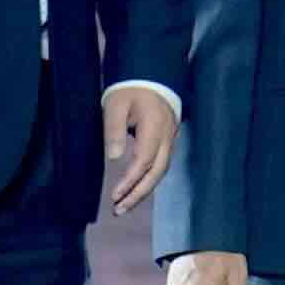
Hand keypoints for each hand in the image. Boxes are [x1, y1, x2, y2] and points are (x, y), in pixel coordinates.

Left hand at [104, 87, 178, 215]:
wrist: (151, 75)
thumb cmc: (130, 89)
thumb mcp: (115, 105)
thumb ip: (114, 130)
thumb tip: (113, 158)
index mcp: (154, 127)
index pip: (144, 161)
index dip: (130, 181)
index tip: (114, 195)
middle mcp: (167, 136)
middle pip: (157, 172)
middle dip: (139, 194)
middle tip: (119, 209)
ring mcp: (170, 139)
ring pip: (161, 171)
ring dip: (144, 190)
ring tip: (125, 205)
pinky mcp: (168, 140)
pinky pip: (161, 165)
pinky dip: (149, 180)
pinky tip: (137, 188)